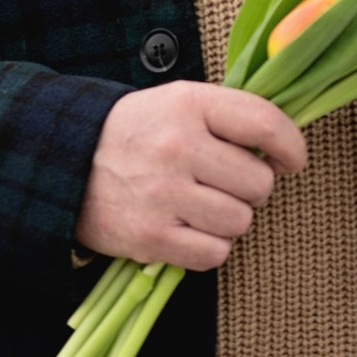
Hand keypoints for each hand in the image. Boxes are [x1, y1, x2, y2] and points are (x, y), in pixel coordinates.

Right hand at [77, 83, 307, 272]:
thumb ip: (229, 117)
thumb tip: (282, 151)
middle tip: (224, 184)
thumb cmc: (136, 133)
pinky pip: (214, 253)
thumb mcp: (177, 102)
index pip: (265, 124)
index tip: (291, 161)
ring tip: (201, 207)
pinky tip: (188, 230)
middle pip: (259, 183)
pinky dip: (208, 247)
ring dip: (228, 220)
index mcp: (188, 105)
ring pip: (240, 221)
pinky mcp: (150, 237)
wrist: (64, 164)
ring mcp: (162, 194)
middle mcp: (177, 147)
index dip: (291, 147)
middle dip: (250, 188)